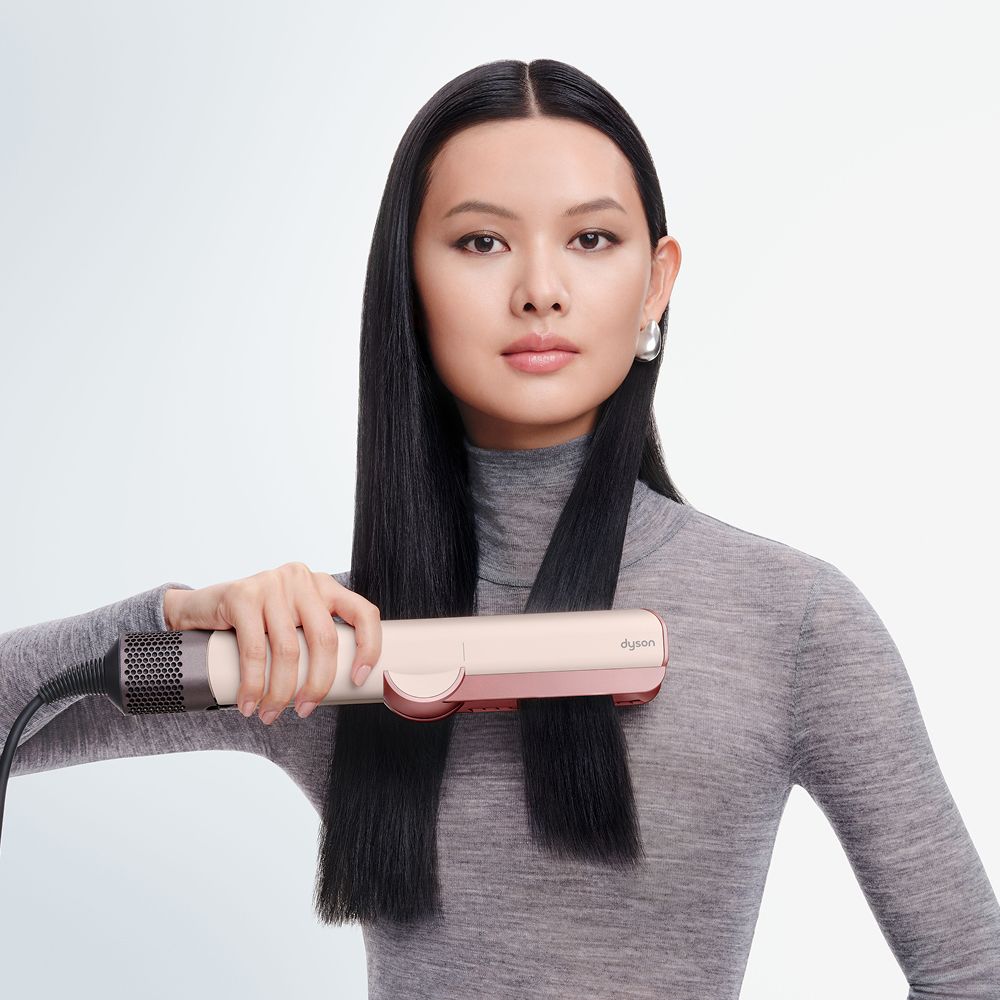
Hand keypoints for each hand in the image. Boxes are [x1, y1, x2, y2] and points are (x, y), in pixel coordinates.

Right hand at [163, 562, 380, 722]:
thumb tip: (340, 689)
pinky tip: (249, 703)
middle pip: (325, 639)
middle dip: (318, 684)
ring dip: (280, 692)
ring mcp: (273, 584)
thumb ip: (313, 640)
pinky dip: (253, 684)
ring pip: (288, 650)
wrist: (201, 608)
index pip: (363, 613)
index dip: (369, 648)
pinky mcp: (243, 594)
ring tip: (270, 713)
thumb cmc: (256, 625)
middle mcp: (303, 580)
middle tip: (304, 710)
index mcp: (325, 587)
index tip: (357, 681)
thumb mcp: (293, 624)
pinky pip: (254, 650)